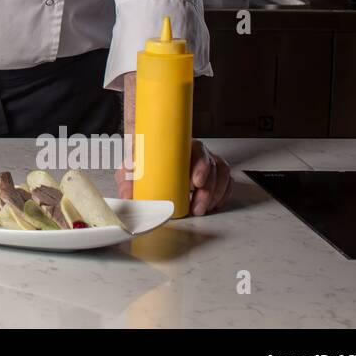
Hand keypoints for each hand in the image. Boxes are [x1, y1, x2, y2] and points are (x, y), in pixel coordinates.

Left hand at [113, 139, 233, 214]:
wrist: (147, 162)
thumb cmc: (143, 163)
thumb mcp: (132, 170)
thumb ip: (128, 181)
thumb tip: (128, 197)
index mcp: (181, 146)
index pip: (198, 150)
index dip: (201, 166)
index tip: (195, 182)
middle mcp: (197, 153)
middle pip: (213, 167)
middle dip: (208, 190)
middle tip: (197, 206)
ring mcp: (208, 164)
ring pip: (222, 176)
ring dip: (215, 195)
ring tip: (202, 209)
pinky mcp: (214, 176)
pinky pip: (227, 183)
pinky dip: (223, 195)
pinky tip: (214, 205)